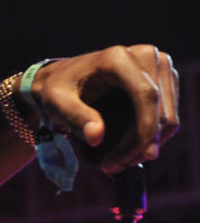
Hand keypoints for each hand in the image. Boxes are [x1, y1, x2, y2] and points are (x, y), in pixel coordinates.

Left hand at [29, 45, 178, 172]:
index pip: (146, 94)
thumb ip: (75, 118)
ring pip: (167, 115)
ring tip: (115, 162)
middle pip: (159, 107)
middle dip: (142, 143)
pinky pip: (166, 114)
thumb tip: (97, 137)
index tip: (143, 155)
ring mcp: (158, 65)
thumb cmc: (56, 90)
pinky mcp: (163, 78)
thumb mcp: (56, 103)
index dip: (147, 128)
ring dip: (146, 144)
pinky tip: (126, 151)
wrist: (61, 79)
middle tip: (113, 167)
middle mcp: (144, 55)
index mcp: (117, 59)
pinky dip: (150, 137)